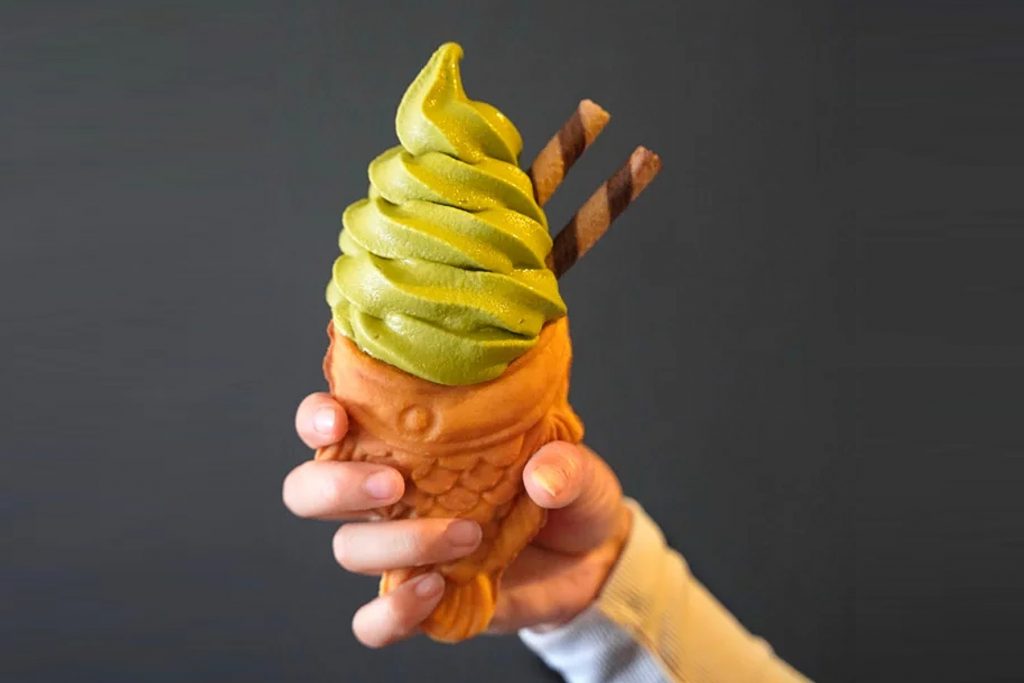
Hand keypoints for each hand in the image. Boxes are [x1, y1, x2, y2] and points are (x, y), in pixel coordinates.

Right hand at [284, 392, 631, 646]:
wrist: (590, 559)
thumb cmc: (566, 493)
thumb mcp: (577, 467)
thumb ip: (564, 465)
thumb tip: (541, 474)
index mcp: (412, 440)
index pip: (336, 420)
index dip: (318, 417)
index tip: (336, 419)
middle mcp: (392, 491)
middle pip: (310, 490)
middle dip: (336, 486)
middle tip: (393, 483)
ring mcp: (401, 548)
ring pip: (347, 549)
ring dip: (398, 542)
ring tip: (465, 535)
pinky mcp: (420, 599)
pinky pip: (375, 621)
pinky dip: (394, 612)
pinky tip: (435, 589)